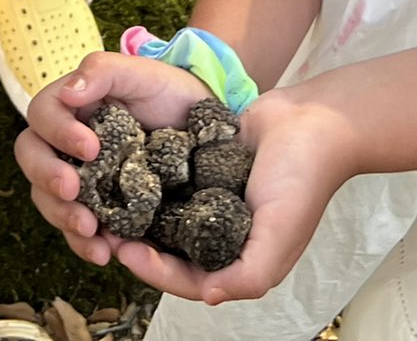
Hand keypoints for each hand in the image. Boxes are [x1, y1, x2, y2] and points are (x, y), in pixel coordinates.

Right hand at [17, 53, 215, 263]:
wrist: (203, 128)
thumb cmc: (167, 92)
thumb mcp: (140, 73)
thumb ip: (103, 71)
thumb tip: (68, 92)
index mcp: (69, 106)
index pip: (42, 115)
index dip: (58, 132)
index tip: (91, 148)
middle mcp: (64, 143)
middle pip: (33, 159)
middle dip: (48, 178)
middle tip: (73, 192)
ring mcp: (79, 178)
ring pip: (48, 199)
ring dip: (62, 217)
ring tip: (91, 232)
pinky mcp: (98, 208)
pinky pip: (77, 229)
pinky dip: (85, 244)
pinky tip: (104, 252)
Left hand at [118, 86, 353, 305]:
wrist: (313, 119)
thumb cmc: (302, 178)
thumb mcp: (281, 232)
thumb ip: (250, 273)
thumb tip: (211, 296)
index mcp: (242, 258)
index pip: (189, 280)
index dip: (155, 272)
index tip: (124, 250)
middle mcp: (225, 234)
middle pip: (171, 252)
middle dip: (138, 246)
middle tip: (103, 229)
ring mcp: (213, 202)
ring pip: (166, 219)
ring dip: (138, 216)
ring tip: (107, 204)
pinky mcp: (205, 171)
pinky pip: (172, 184)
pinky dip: (149, 184)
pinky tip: (124, 173)